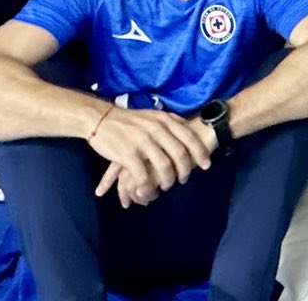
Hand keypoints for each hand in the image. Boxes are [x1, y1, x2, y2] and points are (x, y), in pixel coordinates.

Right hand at [87, 106, 212, 198]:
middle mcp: (156, 130)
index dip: (200, 153)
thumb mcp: (152, 115)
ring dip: (168, 181)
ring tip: (167, 186)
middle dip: (185, 170)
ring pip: (164, 167)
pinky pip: (143, 177)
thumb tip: (188, 128)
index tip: (206, 165)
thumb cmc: (128, 120)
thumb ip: (169, 122)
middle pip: (180, 154)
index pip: (188, 138)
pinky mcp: (128, 155)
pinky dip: (148, 187)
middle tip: (185, 179)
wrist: (101, 119)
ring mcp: (142, 142)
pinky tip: (148, 192)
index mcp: (163, 120)